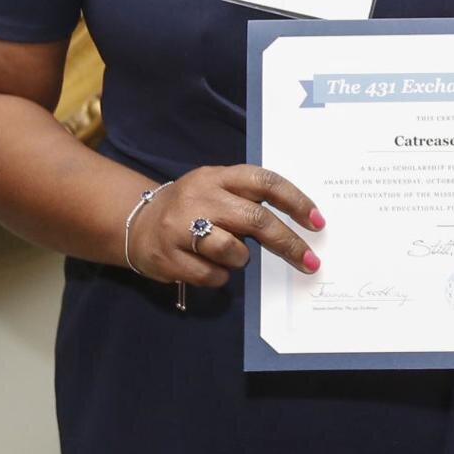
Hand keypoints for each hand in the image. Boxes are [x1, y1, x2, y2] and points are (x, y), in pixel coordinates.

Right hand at [128, 164, 324, 287]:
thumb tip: (299, 223)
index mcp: (218, 177)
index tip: (317, 222)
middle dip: (287, 242)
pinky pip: (211, 275)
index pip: (264, 182)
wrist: (135, 222)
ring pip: (232, 250)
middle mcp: (200, 197)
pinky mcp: (168, 256)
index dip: (295, 201)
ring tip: (231, 256)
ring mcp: (180, 226)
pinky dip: (219, 276)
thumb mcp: (217, 189)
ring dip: (241, 259)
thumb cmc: (192, 207)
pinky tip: (209, 267)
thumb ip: (248, 199)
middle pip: (255, 219)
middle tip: (309, 261)